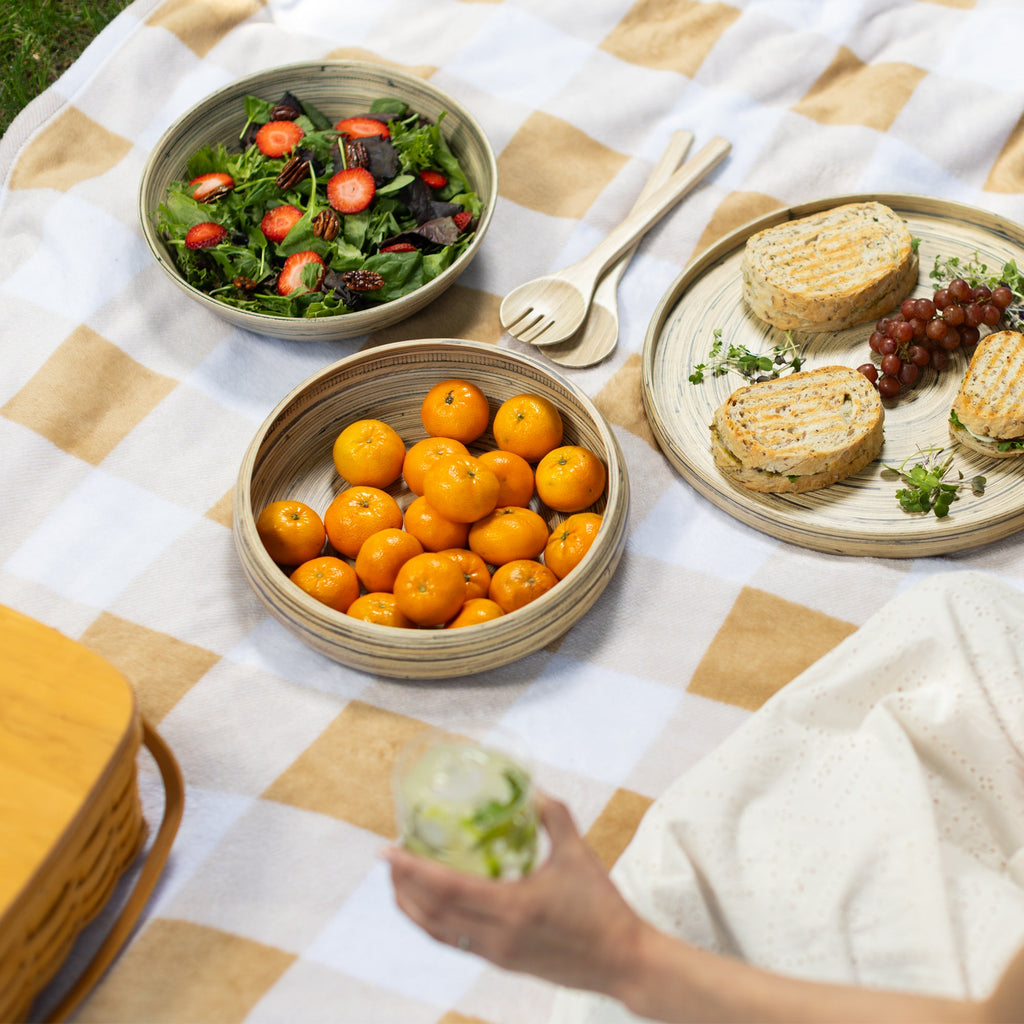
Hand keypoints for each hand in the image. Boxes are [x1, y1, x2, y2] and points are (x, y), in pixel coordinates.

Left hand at [384, 792, 643, 995]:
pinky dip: (433, 923)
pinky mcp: (502, 962)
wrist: (623, 961)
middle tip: (389, 858)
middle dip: (403, 885)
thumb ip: (554, 817)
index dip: (411, 869)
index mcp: (513, 907)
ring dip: (412, 906)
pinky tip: (430, 905)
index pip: (446, 888)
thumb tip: (531, 788)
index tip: (387, 851)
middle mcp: (497, 935)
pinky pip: (454, 942)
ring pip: (437, 932)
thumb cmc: (603, 907)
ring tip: (399, 880)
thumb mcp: (579, 854)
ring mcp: (497, 953)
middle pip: (431, 913)